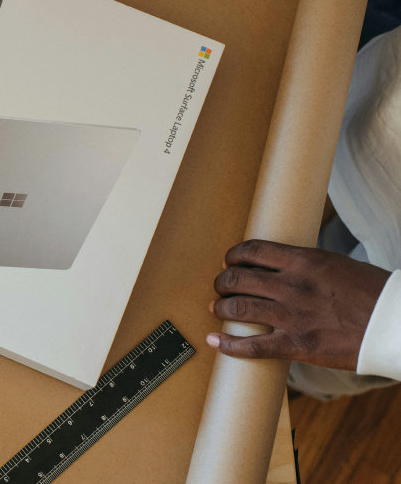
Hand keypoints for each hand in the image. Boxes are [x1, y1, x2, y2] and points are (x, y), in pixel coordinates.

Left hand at [207, 239, 389, 369]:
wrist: (395, 325)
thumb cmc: (371, 293)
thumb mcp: (335, 265)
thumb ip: (304, 265)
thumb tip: (278, 266)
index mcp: (304, 261)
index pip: (251, 250)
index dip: (233, 256)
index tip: (229, 261)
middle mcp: (293, 286)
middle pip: (238, 278)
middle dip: (222, 282)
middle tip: (220, 286)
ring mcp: (293, 316)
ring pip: (238, 308)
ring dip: (221, 307)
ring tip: (217, 308)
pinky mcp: (296, 345)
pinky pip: (252, 346)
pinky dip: (228, 344)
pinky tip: (215, 341)